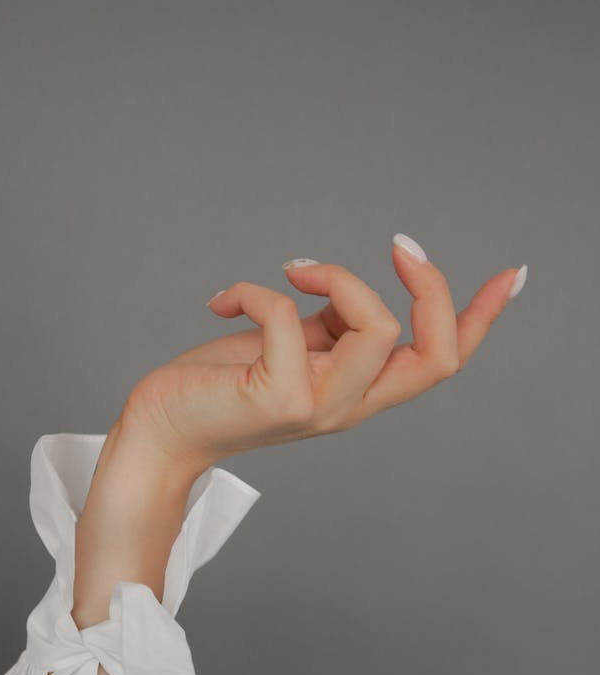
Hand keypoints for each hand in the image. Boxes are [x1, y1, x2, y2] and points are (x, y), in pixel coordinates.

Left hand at [120, 236, 527, 470]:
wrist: (163, 428)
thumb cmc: (220, 385)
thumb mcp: (291, 347)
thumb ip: (329, 326)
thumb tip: (345, 290)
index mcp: (360, 391)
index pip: (440, 362)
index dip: (481, 320)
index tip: (511, 274)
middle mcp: (350, 406)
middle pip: (437, 354)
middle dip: (431, 287)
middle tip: (398, 246)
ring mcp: (320, 408)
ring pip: (377, 327)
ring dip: (337, 277)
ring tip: (292, 270)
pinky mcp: (280, 400)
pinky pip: (287, 314)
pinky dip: (254, 289)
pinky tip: (222, 301)